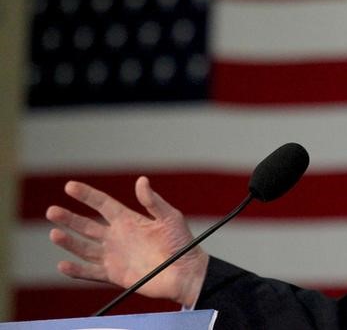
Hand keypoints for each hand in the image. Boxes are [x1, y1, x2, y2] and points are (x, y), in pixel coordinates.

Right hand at [46, 176, 208, 306]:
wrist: (186, 272)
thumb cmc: (182, 244)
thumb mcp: (170, 218)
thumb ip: (153, 201)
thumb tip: (141, 180)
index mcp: (129, 220)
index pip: (102, 204)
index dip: (86, 195)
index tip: (70, 186)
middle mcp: (117, 236)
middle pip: (87, 225)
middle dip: (69, 218)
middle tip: (51, 210)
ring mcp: (114, 256)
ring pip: (84, 248)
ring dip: (69, 242)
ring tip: (54, 233)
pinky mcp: (114, 275)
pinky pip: (90, 273)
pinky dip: (76, 270)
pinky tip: (63, 264)